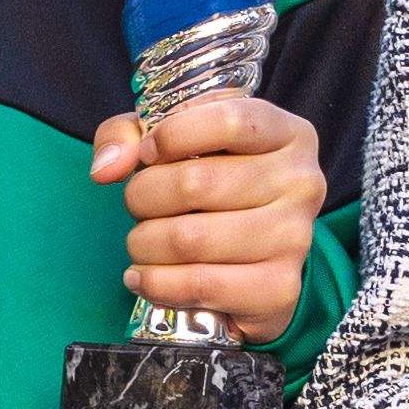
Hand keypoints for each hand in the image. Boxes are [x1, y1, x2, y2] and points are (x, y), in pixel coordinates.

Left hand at [89, 89, 324, 343]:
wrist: (257, 262)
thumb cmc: (215, 188)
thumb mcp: (178, 143)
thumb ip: (131, 135)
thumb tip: (106, 168)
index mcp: (288, 134)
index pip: (227, 120)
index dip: (172, 135)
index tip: (149, 153)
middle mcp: (302, 182)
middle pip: (196, 183)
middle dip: (143, 196)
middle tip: (139, 205)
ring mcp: (295, 238)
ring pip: (189, 239)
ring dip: (144, 243)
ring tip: (142, 242)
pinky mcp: (279, 288)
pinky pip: (199, 285)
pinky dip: (155, 282)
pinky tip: (144, 275)